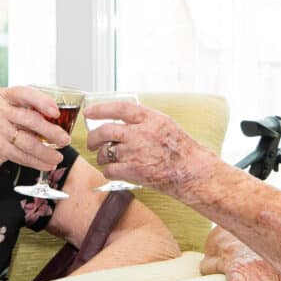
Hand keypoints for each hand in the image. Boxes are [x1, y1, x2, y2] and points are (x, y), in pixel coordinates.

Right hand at [0, 86, 71, 176]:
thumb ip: (21, 110)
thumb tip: (54, 118)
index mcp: (0, 96)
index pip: (26, 93)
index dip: (44, 102)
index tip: (57, 112)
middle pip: (32, 120)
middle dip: (53, 132)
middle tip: (65, 139)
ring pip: (30, 142)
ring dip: (47, 152)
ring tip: (58, 156)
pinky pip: (22, 156)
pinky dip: (37, 162)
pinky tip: (46, 164)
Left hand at [83, 102, 212, 196]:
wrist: (191, 171)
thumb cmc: (180, 148)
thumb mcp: (165, 123)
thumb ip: (144, 119)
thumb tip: (121, 118)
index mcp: (150, 119)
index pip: (119, 108)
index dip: (101, 109)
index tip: (89, 112)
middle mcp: (141, 134)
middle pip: (105, 131)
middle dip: (93, 138)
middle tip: (91, 142)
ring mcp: (136, 153)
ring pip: (105, 153)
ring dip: (101, 156)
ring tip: (107, 158)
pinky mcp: (134, 172)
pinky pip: (110, 170)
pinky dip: (108, 171)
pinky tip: (114, 171)